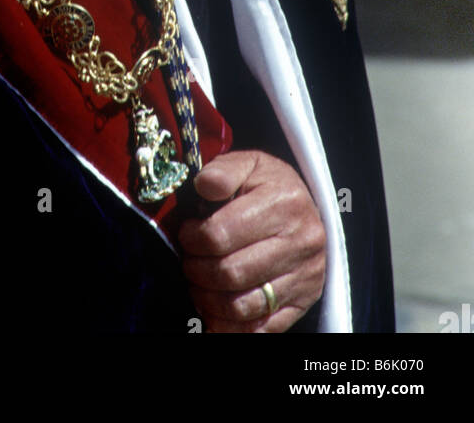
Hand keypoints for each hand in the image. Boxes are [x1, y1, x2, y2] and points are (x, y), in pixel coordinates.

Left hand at [177, 149, 326, 332]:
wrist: (307, 207)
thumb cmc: (268, 185)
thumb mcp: (249, 164)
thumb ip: (223, 171)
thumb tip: (202, 184)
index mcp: (284, 202)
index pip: (221, 233)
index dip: (192, 237)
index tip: (186, 232)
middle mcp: (301, 241)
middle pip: (230, 273)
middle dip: (196, 270)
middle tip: (188, 260)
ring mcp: (305, 276)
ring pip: (242, 306)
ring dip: (208, 299)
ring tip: (198, 283)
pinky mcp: (303, 302)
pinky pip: (260, 329)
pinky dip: (229, 326)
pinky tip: (213, 310)